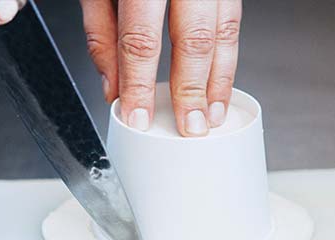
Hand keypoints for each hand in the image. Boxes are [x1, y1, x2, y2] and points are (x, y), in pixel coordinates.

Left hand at [80, 0, 241, 135]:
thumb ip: (102, 32)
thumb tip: (112, 85)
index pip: (139, 38)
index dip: (138, 84)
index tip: (136, 117)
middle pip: (192, 39)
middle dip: (190, 90)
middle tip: (189, 127)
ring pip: (224, 30)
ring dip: (219, 79)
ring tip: (212, 114)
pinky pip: (232, 19)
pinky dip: (228, 55)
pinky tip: (221, 79)